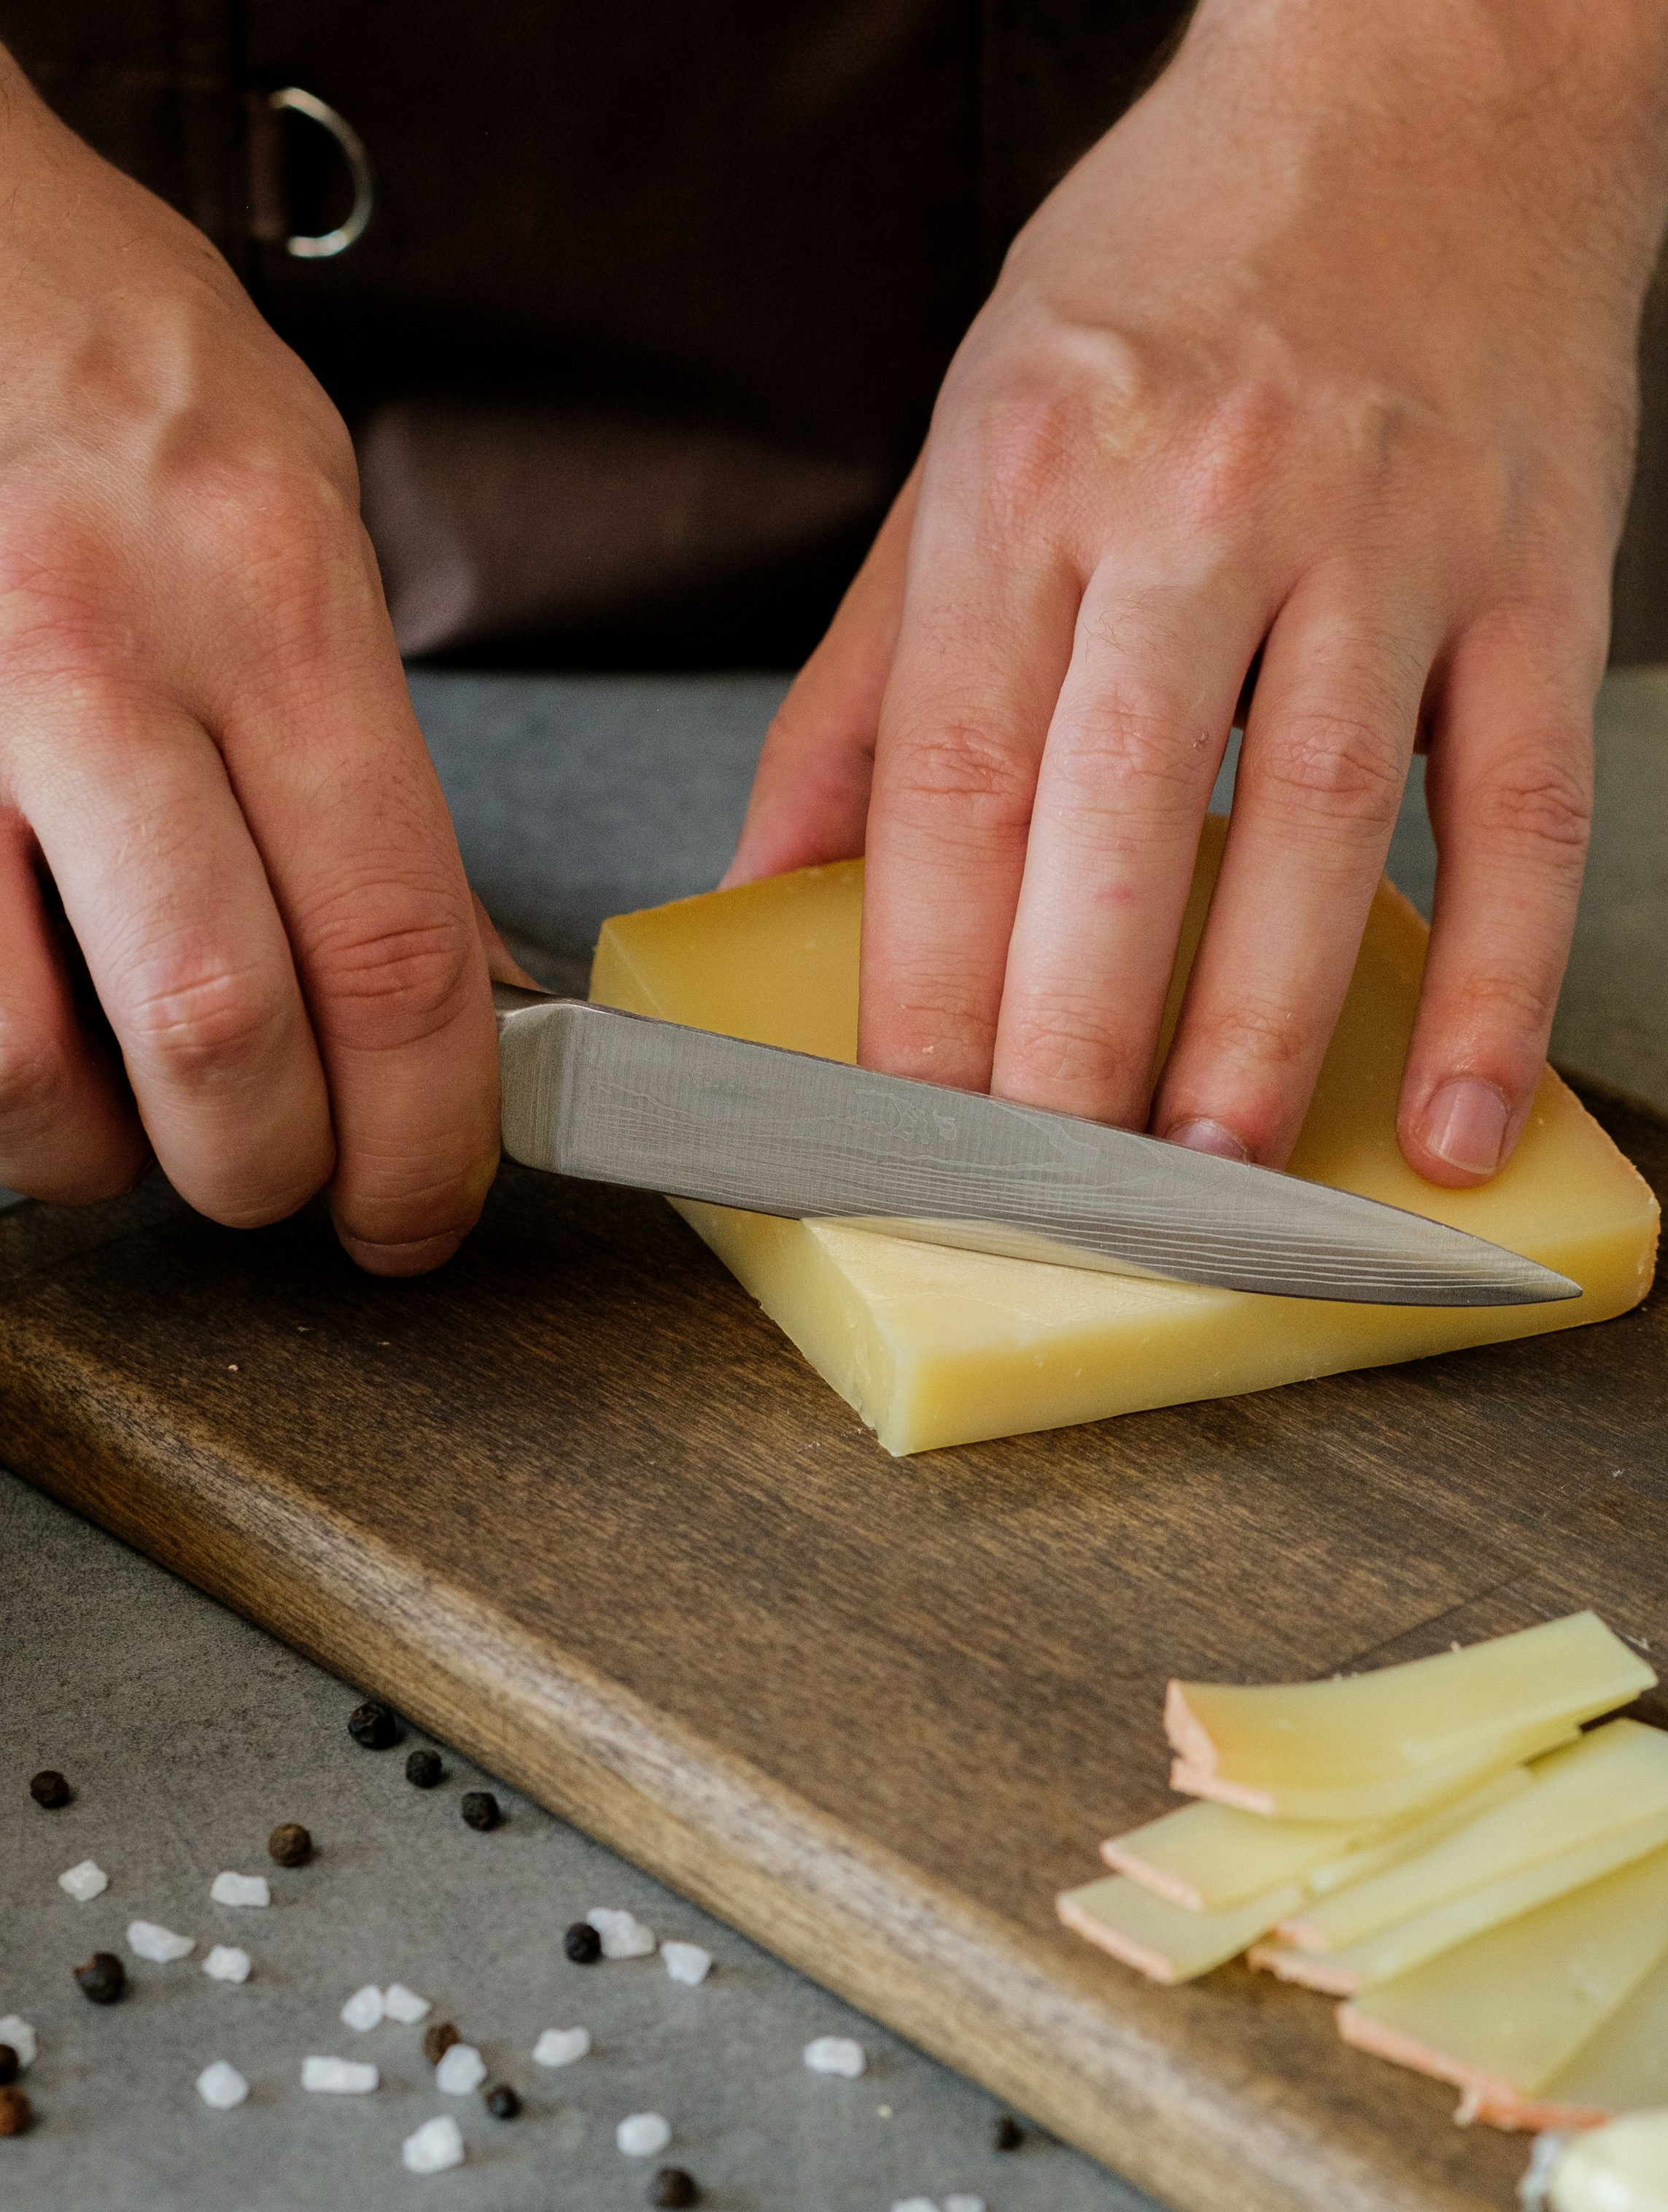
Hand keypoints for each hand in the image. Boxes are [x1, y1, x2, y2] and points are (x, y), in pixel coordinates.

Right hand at [0, 61, 512, 1269]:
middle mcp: (102, 654)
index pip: (392, 949)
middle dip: (266, 1168)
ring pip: (21, 1058)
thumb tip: (456, 998)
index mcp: (273, 600)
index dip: (423, 1137)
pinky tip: (31, 1034)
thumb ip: (372, 776)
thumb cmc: (123, 377)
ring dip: (97, 1150)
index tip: (421, 1210)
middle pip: (214, 1027)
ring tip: (131, 1120)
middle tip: (284, 1182)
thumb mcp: (308, 528)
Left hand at [728, 0, 1667, 1184]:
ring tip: (1209, 1187)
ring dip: (1260, 1027)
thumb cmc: (1180, 272)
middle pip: (1121, 812)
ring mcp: (1387, 533)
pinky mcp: (1538, 572)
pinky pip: (1526, 805)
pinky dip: (1503, 978)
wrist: (1434, 79)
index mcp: (1028, 468)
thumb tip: (768, 883)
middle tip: (1046, 1198)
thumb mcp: (968, 429)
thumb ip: (868, 678)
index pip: (956, 775)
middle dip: (1072, 1036)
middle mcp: (1202, 494)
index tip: (902, 1126)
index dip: (923, 977)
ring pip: (1319, 819)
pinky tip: (1458, 1116)